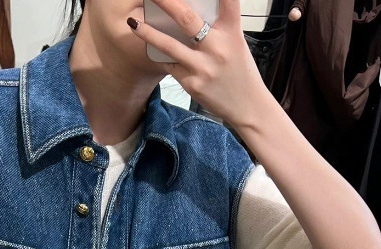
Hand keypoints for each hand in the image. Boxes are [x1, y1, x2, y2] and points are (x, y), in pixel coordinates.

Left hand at [129, 0, 268, 128]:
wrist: (247, 106)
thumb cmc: (240, 72)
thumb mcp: (236, 43)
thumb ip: (218, 28)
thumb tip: (194, 13)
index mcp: (232, 32)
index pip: (228, 1)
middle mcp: (217, 47)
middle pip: (187, 19)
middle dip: (166, 2)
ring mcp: (203, 67)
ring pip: (169, 46)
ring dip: (148, 33)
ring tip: (133, 24)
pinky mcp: (192, 83)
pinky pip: (170, 66)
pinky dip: (160, 56)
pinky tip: (150, 49)